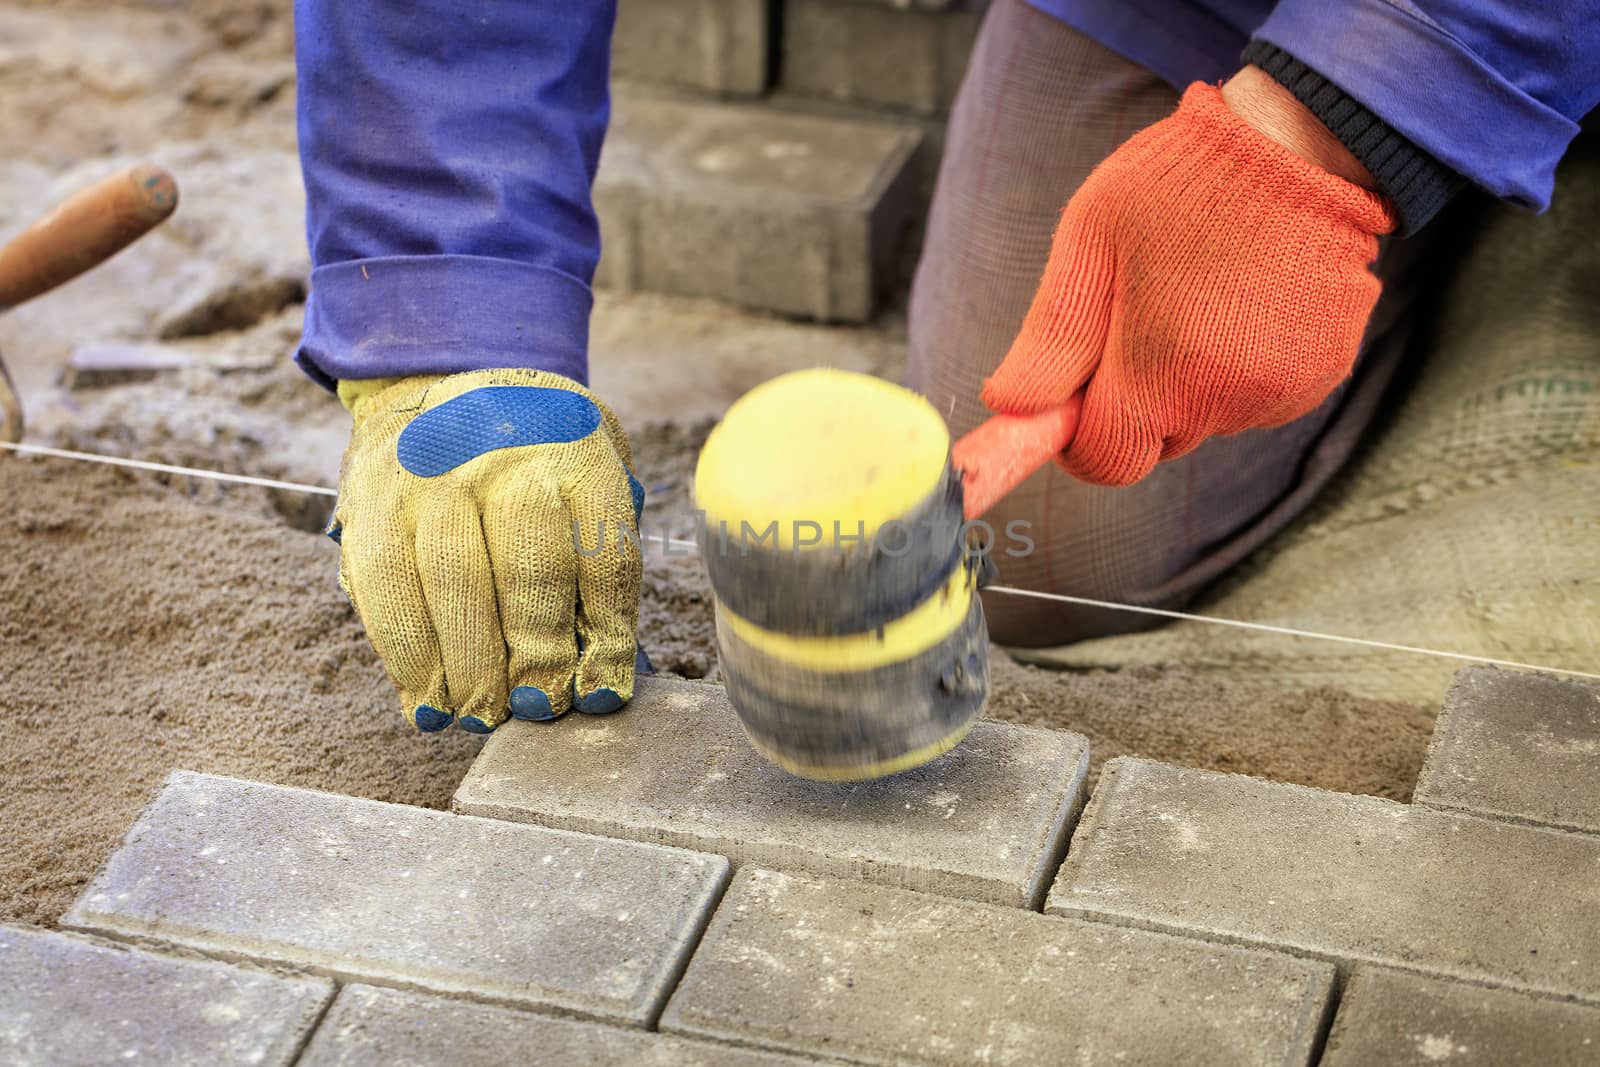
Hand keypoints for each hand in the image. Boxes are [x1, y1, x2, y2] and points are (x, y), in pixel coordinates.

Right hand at [329, 369, 642, 732]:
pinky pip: (386, 588)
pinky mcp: (372, 502)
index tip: (602, 694)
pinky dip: (407, 656)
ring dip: (471, 667)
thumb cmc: (536, 455)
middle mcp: (504, 456)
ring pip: (455, 582)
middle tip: (540, 708)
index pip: (604, 553)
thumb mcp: (590, 472)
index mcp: (576, 451)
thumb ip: (601, 555)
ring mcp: (432, 476)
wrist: (440, 379)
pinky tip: (427, 700)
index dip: (607, 634)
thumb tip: (603, 667)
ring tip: (484, 716)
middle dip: (538, 653)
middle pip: (530, 568)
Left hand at [982, 76, 1395, 486]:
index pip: (1103, 462)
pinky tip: (1244, 299)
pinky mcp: (1321, 375)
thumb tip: (1009, 406)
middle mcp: (1225, 400)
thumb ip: (1049, 337)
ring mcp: (1281, 392)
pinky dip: (1239, 366)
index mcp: (1159, 375)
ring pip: (1205, 419)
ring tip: (1199, 291)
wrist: (1301, 140)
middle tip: (1140, 314)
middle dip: (1133, 400)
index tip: (1074, 387)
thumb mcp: (1089, 242)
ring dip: (1189, 380)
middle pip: (1154, 443)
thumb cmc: (1178, 183)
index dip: (1077, 433)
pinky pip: (1256, 398)